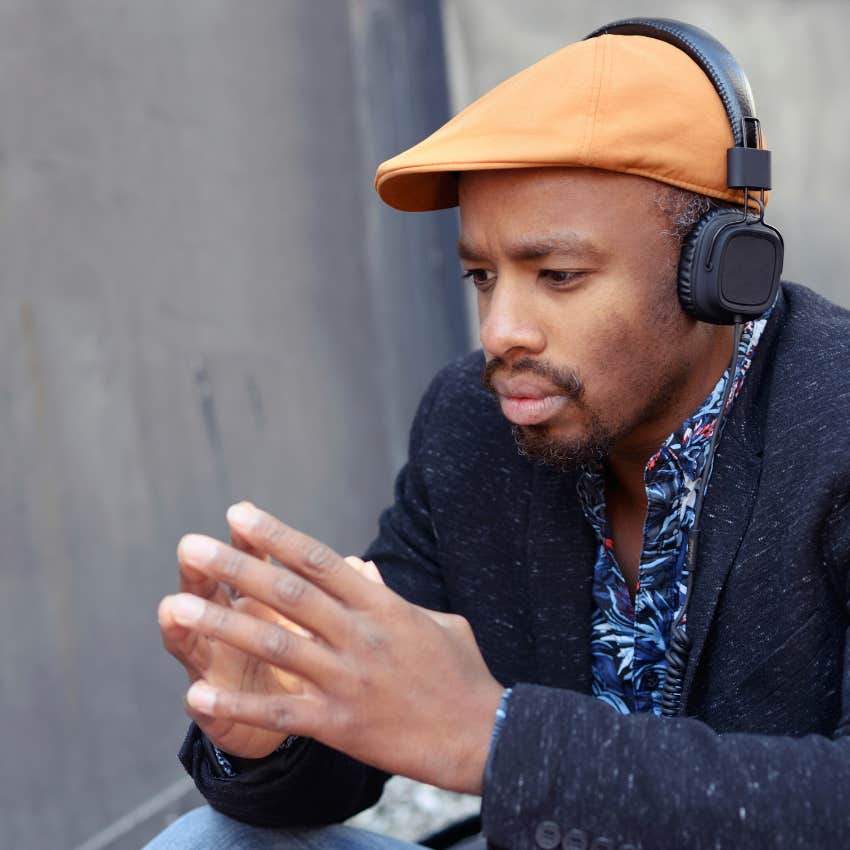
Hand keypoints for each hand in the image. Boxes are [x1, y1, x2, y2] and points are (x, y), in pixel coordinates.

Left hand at [161, 502, 503, 792]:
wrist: (482, 735)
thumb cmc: (462, 672)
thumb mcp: (435, 619)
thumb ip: (390, 593)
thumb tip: (362, 569)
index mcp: (381, 605)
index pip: (319, 559)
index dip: (276, 534)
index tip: (239, 513)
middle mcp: (359, 635)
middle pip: (287, 592)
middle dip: (235, 566)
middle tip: (190, 545)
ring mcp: (347, 679)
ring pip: (275, 644)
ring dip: (222, 624)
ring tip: (177, 605)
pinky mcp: (340, 723)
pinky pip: (280, 712)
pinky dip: (236, 706)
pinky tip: (197, 699)